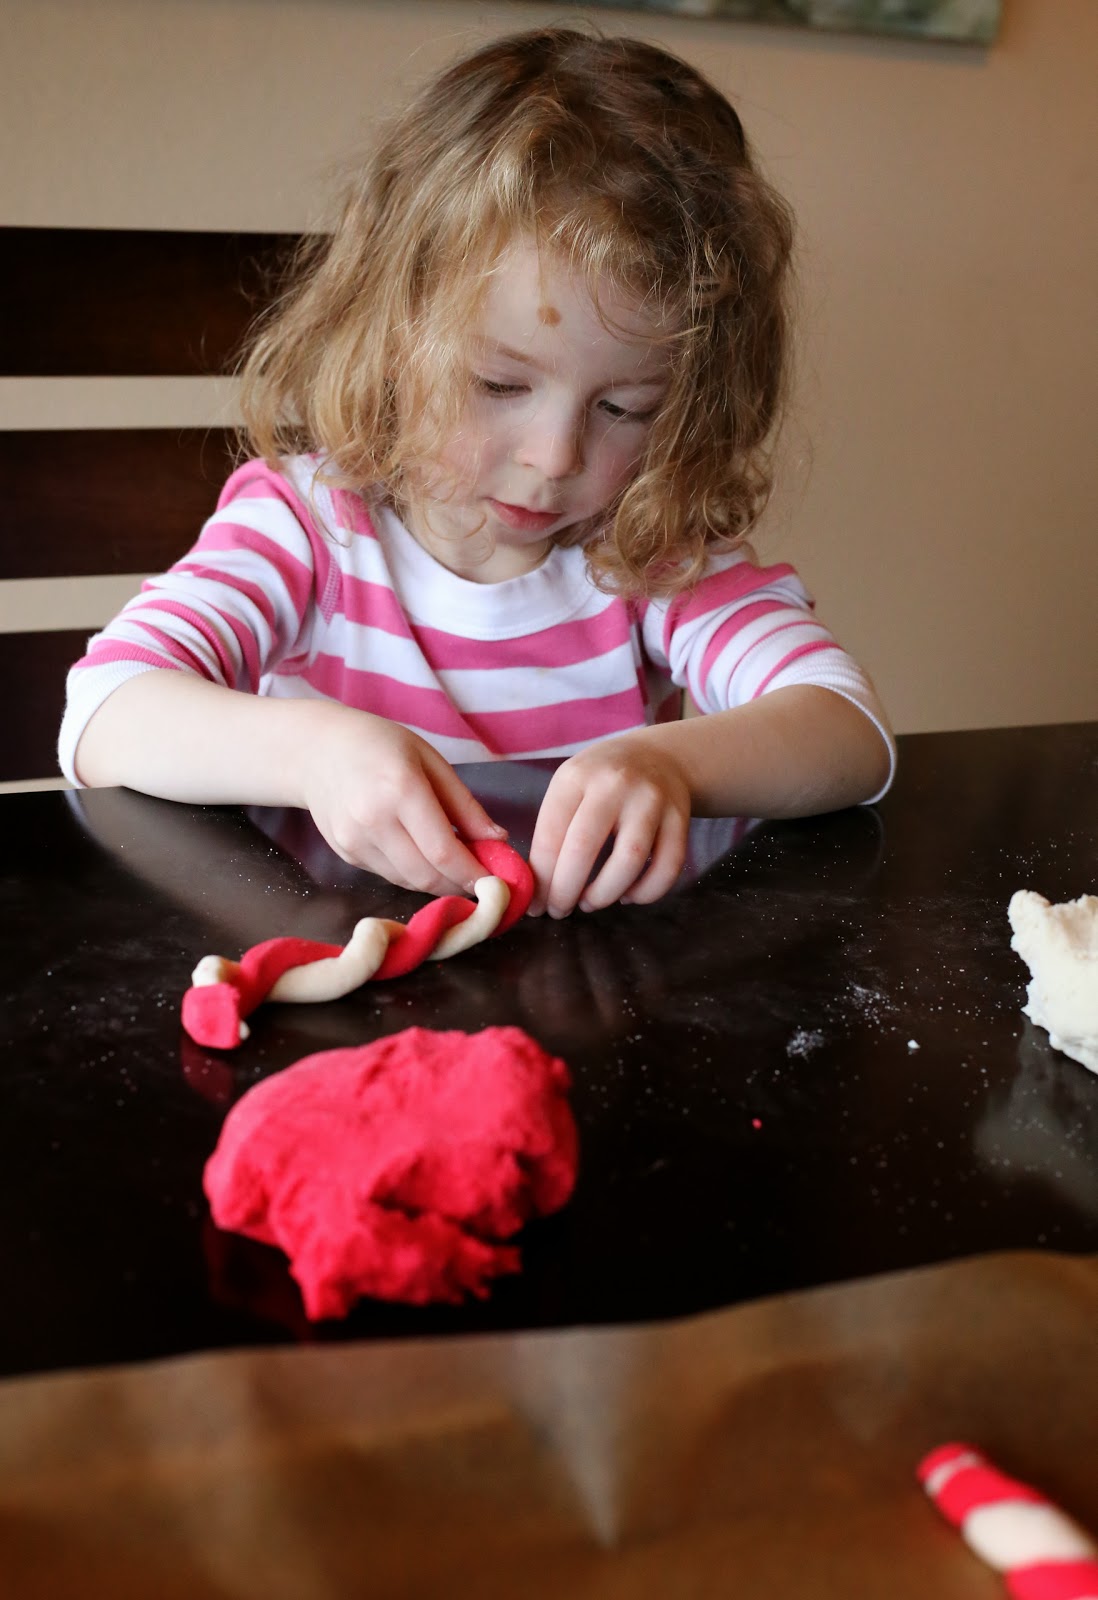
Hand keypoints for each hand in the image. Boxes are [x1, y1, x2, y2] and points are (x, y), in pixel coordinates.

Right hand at [300, 706, 504, 896]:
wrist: (316, 750)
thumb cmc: (379, 745)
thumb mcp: (429, 760)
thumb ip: (464, 805)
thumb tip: (497, 840)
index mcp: (400, 789)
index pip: (443, 851)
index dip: (473, 872)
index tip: (496, 880)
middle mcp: (372, 820)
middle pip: (426, 876)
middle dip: (459, 884)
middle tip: (480, 880)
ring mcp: (354, 841)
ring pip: (408, 882)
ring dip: (437, 882)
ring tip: (456, 867)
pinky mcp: (345, 853)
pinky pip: (389, 874)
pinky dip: (412, 873)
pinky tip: (422, 856)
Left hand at [528, 735, 690, 917]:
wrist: (659, 756)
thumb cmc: (602, 781)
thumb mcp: (571, 786)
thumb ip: (553, 829)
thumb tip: (539, 888)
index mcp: (577, 777)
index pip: (550, 834)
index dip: (541, 877)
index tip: (536, 904)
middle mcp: (614, 785)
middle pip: (584, 849)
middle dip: (565, 891)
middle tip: (558, 912)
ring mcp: (652, 800)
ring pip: (629, 861)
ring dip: (605, 894)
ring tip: (590, 903)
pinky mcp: (680, 818)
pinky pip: (667, 867)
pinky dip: (647, 892)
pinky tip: (628, 895)